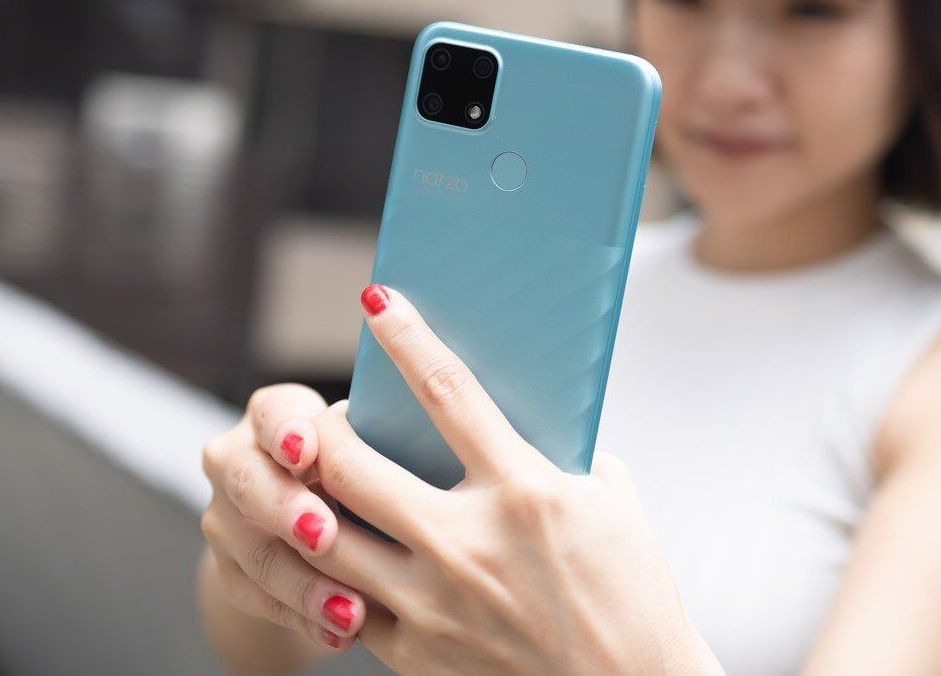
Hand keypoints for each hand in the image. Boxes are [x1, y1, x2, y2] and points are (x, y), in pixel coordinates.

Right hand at [200, 382, 370, 653]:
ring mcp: (228, 518)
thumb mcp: (369, 440)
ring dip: (304, 583)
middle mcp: (238, 459)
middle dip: (287, 510)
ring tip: (350, 610)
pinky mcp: (231, 570)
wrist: (313, 515)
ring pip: (255, 551)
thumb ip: (378, 438)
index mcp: (274, 415)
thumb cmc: (362, 464)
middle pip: (249, 482)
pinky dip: (303, 618)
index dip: (286, 430)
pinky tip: (342, 634)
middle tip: (325, 536)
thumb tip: (421, 439)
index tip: (310, 451)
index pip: (272, 413)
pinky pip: (261, 599)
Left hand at [285, 283, 721, 675]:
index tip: (376, 300)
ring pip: (325, 537)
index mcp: (526, 492)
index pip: (449, 393)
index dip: (406, 338)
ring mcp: (435, 604)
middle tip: (318, 420)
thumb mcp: (613, 506)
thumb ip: (563, 455)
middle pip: (352, 466)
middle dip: (321, 431)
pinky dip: (331, 574)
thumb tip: (525, 415)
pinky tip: (334, 556)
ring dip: (306, 500)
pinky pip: (345, 603)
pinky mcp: (417, 655)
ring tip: (307, 486)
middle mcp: (469, 543)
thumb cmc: (634, 594)